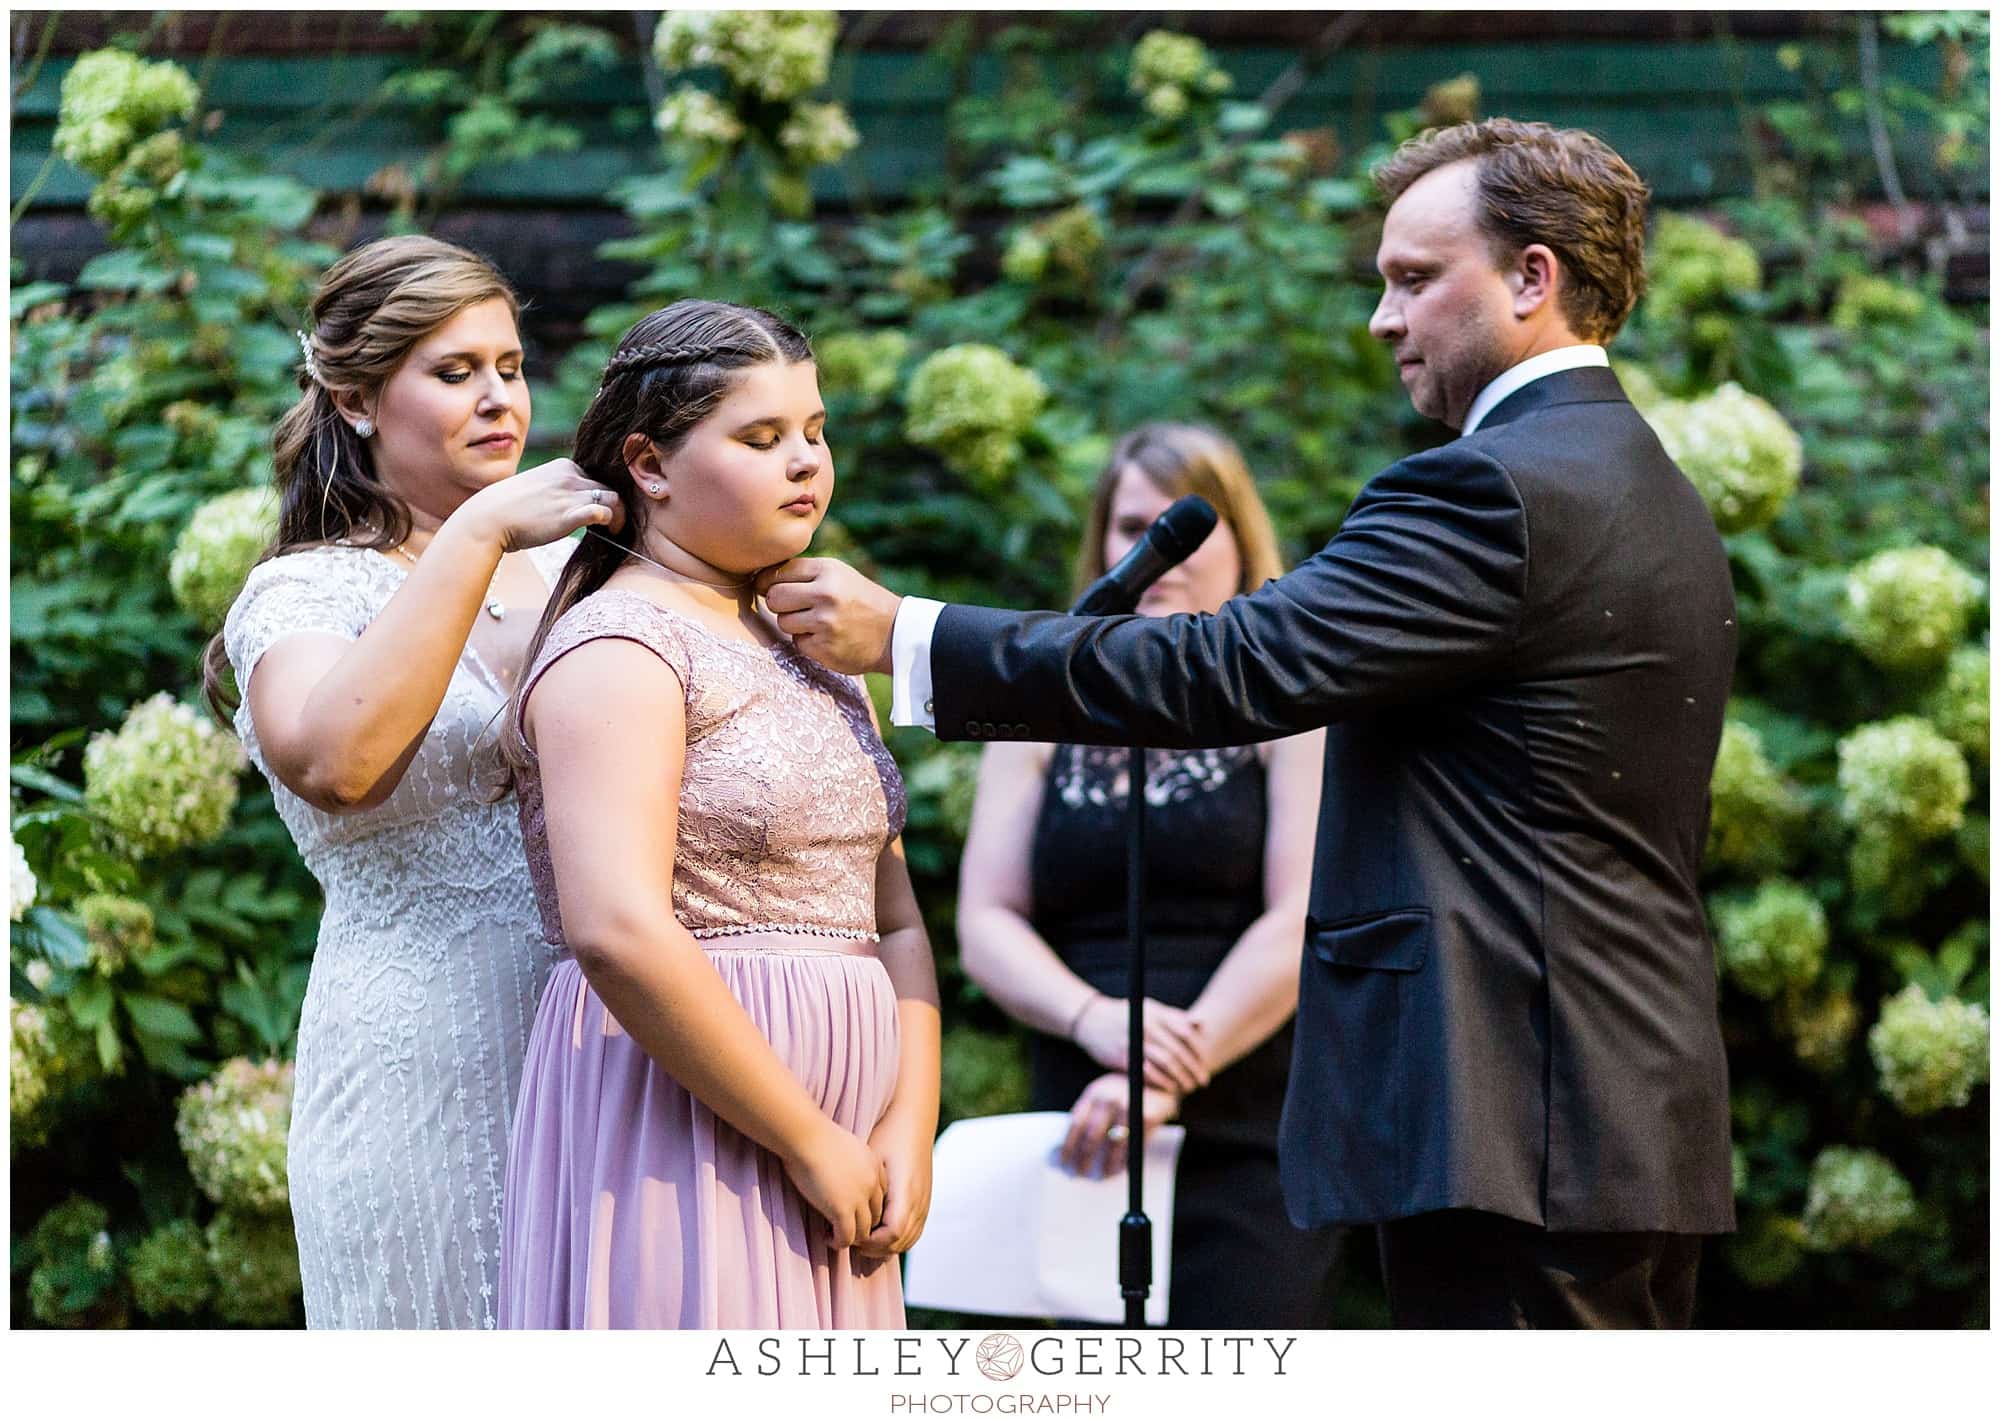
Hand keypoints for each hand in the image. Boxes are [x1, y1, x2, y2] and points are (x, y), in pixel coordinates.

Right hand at [456, 457, 622, 551]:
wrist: (488, 519)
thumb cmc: (508, 509)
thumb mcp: (536, 489)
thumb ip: (555, 491)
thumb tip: (567, 506)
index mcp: (562, 466)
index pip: (595, 478)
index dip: (600, 495)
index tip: (599, 511)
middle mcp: (569, 476)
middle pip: (608, 488)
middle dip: (615, 506)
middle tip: (612, 525)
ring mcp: (570, 494)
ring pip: (613, 498)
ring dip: (619, 515)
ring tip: (615, 530)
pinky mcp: (569, 514)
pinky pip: (604, 512)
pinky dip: (612, 521)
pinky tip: (607, 532)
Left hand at [754, 558, 900, 674]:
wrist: (895, 633)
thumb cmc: (860, 600)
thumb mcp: (839, 575)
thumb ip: (805, 574)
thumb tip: (761, 577)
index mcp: (827, 570)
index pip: (777, 572)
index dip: (768, 582)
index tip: (770, 588)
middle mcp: (825, 594)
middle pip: (774, 597)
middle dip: (779, 604)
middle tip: (794, 607)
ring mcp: (825, 622)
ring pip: (783, 622)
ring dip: (794, 625)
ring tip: (817, 623)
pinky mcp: (824, 647)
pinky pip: (797, 643)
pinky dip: (808, 642)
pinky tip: (827, 638)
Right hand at [781, 1119, 888, 1250]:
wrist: (806, 1136)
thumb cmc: (814, 1136)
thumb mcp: (843, 1146)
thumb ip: (848, 1162)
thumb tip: (837, 1173)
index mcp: (874, 1166)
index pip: (880, 1197)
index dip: (866, 1208)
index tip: (851, 1212)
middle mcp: (872, 1183)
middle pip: (875, 1216)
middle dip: (862, 1226)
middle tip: (844, 1229)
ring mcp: (860, 1198)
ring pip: (863, 1231)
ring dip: (850, 1237)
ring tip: (834, 1236)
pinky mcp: (843, 1210)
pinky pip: (847, 1238)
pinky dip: (837, 1242)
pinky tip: (826, 1237)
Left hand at [854, 1109, 933, 1257]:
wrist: (912, 1119)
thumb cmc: (886, 1134)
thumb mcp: (871, 1158)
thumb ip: (862, 1186)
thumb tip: (840, 1211)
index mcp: (905, 1190)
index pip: (891, 1233)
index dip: (869, 1240)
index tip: (848, 1233)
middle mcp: (919, 1200)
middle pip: (899, 1243)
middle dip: (873, 1248)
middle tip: (849, 1239)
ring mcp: (925, 1202)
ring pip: (908, 1241)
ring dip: (885, 1247)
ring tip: (861, 1238)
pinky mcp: (925, 1201)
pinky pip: (914, 1232)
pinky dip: (897, 1241)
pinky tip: (877, 1234)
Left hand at [1058, 1072, 1179, 1179]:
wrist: (1158, 1082)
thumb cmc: (1124, 1094)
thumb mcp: (1102, 1095)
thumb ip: (1087, 1116)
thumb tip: (1065, 1149)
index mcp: (1094, 1094)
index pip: (1075, 1124)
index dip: (1067, 1147)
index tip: (1063, 1163)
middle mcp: (1109, 1100)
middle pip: (1091, 1138)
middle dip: (1083, 1160)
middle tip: (1078, 1174)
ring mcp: (1129, 1108)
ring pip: (1113, 1147)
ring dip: (1105, 1166)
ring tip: (1100, 1176)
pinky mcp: (1146, 1118)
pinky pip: (1132, 1147)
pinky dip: (1124, 1162)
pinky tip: (1117, 1169)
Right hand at [1072, 996, 1210, 1094]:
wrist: (1092, 1020)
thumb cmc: (1126, 1014)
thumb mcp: (1151, 1009)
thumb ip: (1176, 1017)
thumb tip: (1201, 1024)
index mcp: (1156, 1014)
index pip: (1185, 1033)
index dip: (1198, 1050)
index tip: (1205, 1062)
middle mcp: (1147, 1027)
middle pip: (1178, 1051)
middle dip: (1193, 1068)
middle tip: (1203, 1081)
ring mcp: (1135, 1042)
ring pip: (1165, 1063)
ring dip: (1180, 1077)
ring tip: (1189, 1087)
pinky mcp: (1124, 1057)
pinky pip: (1148, 1072)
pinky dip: (1161, 1082)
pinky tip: (1170, 1088)